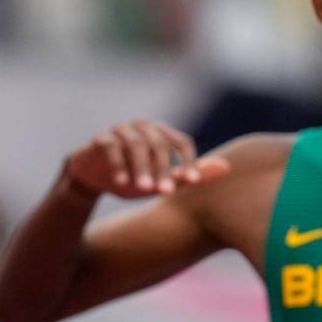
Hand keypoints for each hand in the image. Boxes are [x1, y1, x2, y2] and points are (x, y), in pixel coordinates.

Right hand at [63, 120, 228, 199]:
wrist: (94, 178)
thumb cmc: (133, 177)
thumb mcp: (162, 180)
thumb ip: (188, 175)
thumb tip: (227, 168)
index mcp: (161, 135)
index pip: (181, 142)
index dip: (188, 161)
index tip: (191, 182)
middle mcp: (143, 128)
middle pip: (159, 144)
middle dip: (163, 169)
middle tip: (164, 193)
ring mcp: (121, 130)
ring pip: (135, 145)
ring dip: (140, 168)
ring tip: (142, 190)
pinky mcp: (100, 138)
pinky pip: (111, 147)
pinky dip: (117, 164)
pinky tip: (120, 183)